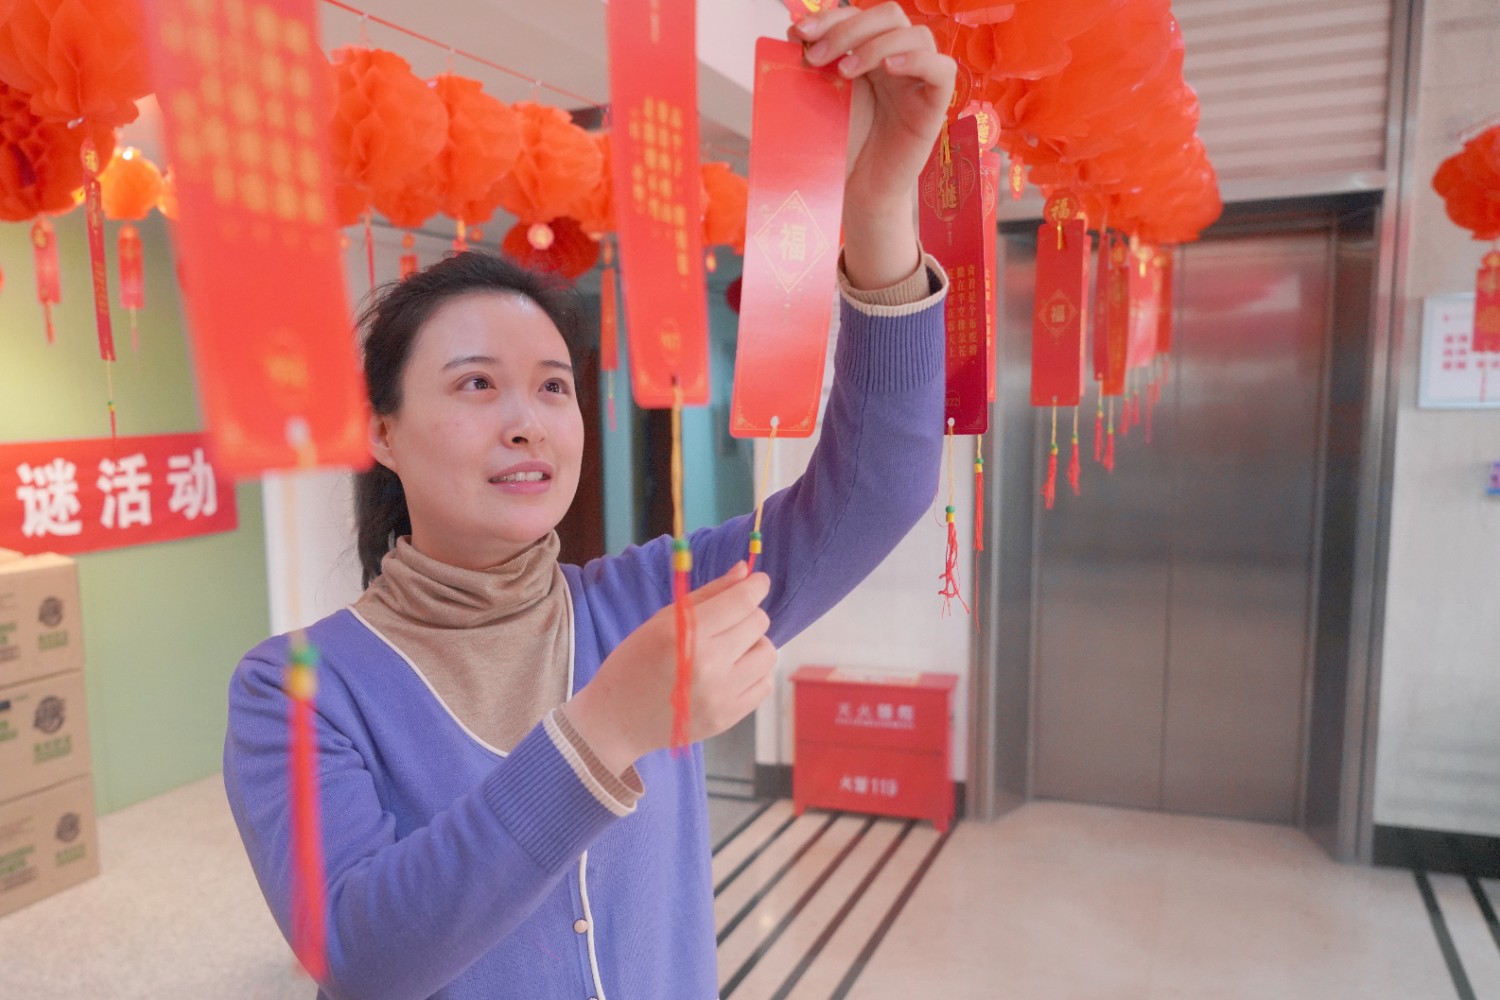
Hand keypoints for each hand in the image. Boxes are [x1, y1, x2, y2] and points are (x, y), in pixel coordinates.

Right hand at [563, 562, 775, 774]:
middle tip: (729, 620)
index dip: (755, 586)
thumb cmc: (635, 662)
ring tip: (731, 648)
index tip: (758, 582)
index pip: (740, 602)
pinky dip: (754, 673)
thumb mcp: (662, 620)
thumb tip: (745, 571)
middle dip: (749, 614)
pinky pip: (765, 683)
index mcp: (686, 634)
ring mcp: (721, 695)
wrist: (618, 719)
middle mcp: (708, 664)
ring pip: (768, 653)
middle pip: (758, 623)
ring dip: (754, 644)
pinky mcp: (729, 717)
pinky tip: (731, 672)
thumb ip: (708, 594)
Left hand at [794, 2, 956, 288]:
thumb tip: (794, 29)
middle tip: (817, 57)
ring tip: (847, 71)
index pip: (859, 14)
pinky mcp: (936, 103)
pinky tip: (890, 68)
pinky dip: (917, 60)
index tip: (799, 33)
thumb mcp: (821, 97)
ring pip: (916, 34)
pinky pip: (942, 68)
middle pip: (889, 14)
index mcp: (872, 51)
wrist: (855, 189)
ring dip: (876, 44)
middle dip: (848, 29)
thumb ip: (813, 62)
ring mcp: (919, 79)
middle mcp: (899, 58)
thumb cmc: (841, 145)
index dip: (831, 17)